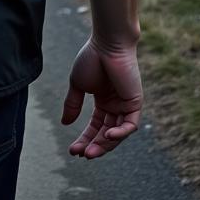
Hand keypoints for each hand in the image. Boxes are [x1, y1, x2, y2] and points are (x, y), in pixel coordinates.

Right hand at [61, 36, 142, 158]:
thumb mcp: (77, 84)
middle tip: (81, 155)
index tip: (72, 150)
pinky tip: (106, 136)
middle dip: (93, 145)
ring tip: (90, 152)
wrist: (106, 44)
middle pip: (106, 134)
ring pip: (118, 133)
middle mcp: (116, 105)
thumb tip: (64, 123)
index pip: (95, 127)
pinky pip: (130, 125)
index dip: (84, 139)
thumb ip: (72, 104)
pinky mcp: (135, 102)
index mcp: (103, 101)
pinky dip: (120, 133)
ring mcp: (126, 105)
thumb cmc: (91, 58)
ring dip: (105, 145)